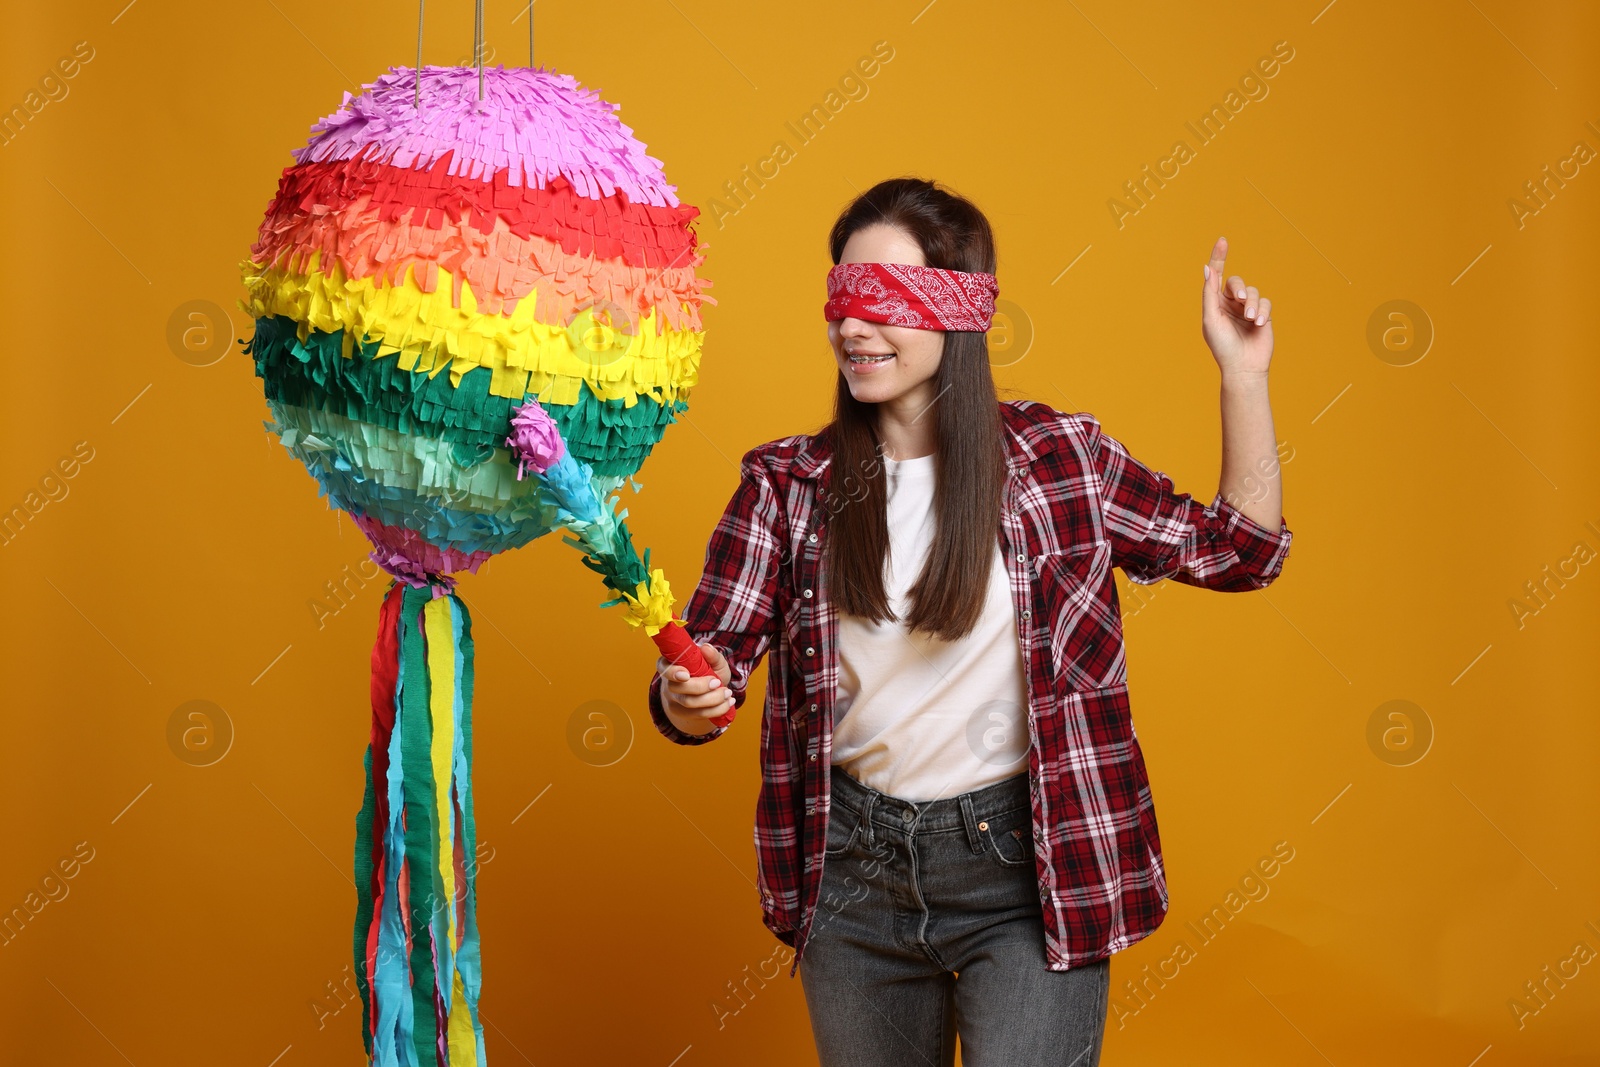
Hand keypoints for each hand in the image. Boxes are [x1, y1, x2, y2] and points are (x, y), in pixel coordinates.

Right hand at [657, 643, 734, 734]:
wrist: (710, 691)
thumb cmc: (709, 671)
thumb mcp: (714, 661)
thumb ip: (712, 655)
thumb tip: (706, 648)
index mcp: (671, 664)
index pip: (664, 668)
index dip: (673, 672)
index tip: (687, 674)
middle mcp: (668, 683)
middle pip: (678, 688)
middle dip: (701, 687)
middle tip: (718, 683)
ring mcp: (673, 700)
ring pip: (688, 703)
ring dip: (712, 699)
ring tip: (728, 693)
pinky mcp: (682, 713)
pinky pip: (698, 714)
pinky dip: (716, 710)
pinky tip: (728, 703)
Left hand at [1200, 236, 1272, 379]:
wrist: (1243, 367)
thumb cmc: (1222, 346)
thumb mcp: (1211, 319)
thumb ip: (1209, 293)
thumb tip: (1208, 269)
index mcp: (1214, 303)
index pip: (1215, 275)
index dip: (1218, 257)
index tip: (1222, 240)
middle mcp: (1230, 304)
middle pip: (1237, 282)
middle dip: (1240, 289)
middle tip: (1240, 300)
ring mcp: (1247, 309)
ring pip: (1253, 292)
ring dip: (1253, 304)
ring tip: (1252, 319)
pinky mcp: (1263, 315)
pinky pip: (1266, 302)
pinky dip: (1263, 311)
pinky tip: (1259, 324)